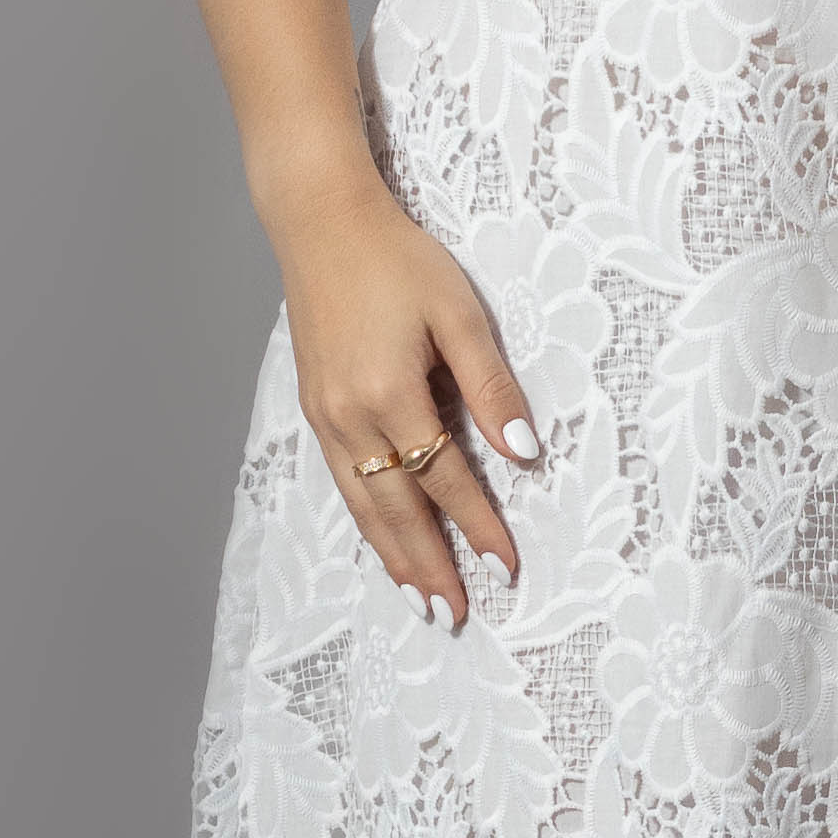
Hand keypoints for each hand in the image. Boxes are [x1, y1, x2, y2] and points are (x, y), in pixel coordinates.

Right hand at [279, 198, 542, 626]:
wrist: (320, 222)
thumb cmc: (396, 259)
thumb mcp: (460, 313)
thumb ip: (492, 386)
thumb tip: (523, 453)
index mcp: (389, 393)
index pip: (445, 478)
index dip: (478, 525)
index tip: (505, 566)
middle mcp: (349, 417)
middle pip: (396, 510)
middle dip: (428, 567)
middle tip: (455, 615)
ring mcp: (325, 416)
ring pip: (363, 506)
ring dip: (393, 557)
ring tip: (420, 602)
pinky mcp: (314, 409)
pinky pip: (343, 483)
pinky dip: (366, 522)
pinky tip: (382, 541)